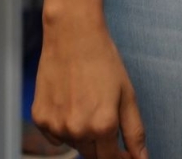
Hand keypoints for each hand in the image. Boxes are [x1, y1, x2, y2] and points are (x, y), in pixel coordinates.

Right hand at [31, 13, 148, 158]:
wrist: (72, 36)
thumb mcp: (127, 95)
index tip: (125, 153)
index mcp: (103, 126)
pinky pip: (55, 135)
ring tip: (87, 102)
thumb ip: (134, 132)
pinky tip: (70, 102)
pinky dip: (64, 126)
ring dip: (83, 133)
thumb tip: (141, 158)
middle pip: (92, 154)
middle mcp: (77, 130)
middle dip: (103, 144)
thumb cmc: (103, 62)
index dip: (120, 158)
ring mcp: (55, 125)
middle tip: (105, 115)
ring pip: (74, 143)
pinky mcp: (40, 118)